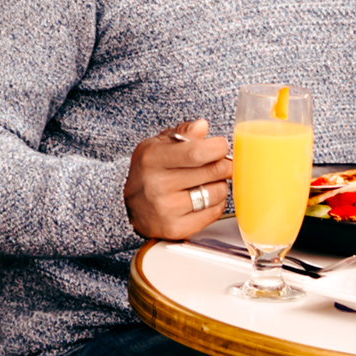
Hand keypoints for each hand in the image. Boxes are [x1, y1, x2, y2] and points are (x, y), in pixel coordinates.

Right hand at [124, 115, 233, 247]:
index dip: (218, 147)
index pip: (197, 153)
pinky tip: (203, 198)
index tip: (221, 146)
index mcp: (152, 159)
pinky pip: (215, 212)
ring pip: (217, 192)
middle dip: (224, 164)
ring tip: (206, 182)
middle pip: (213, 171)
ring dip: (219, 185)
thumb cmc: (149, 171)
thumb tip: (202, 126)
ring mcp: (167, 210)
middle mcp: (157, 185)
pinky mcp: (177, 229)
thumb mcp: (158, 145)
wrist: (130, 206)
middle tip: (221, 163)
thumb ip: (183, 133)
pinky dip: (215, 204)